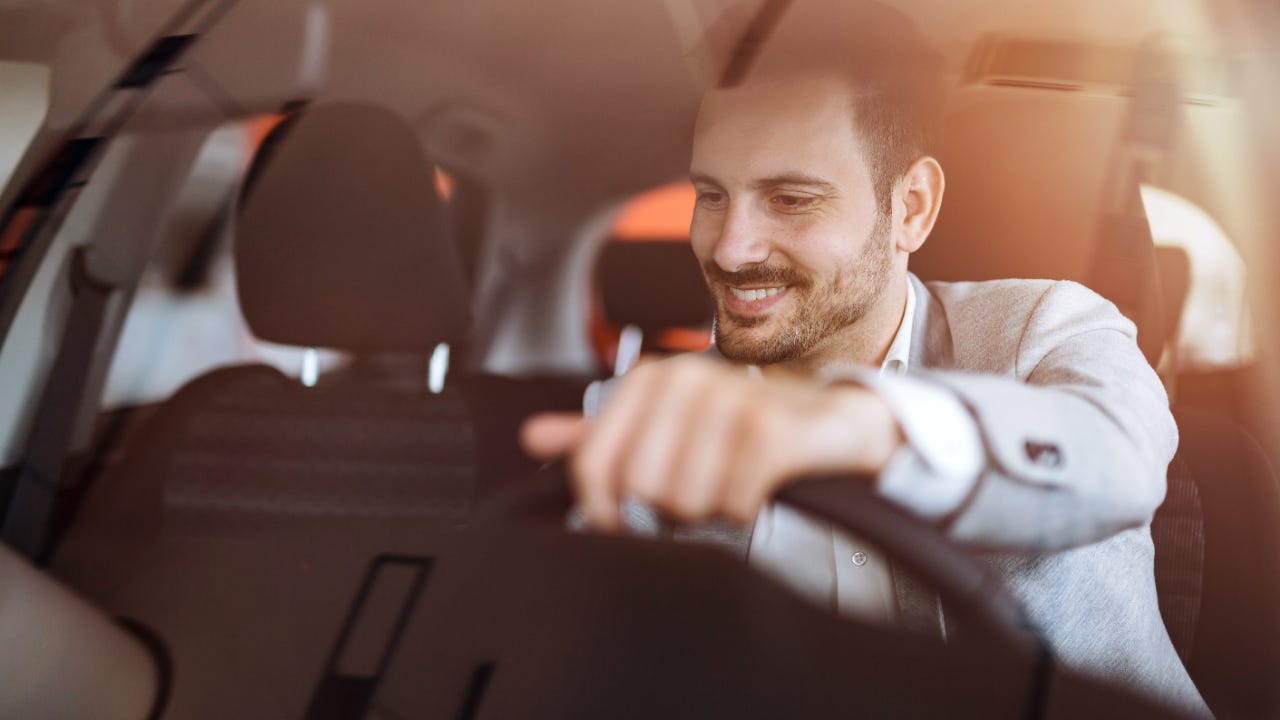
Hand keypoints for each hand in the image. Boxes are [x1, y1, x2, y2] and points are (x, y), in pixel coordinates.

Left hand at [520, 355, 902, 530]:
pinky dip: (747, 509)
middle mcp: (687, 377)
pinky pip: (732, 502)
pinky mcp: (771, 428)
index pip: (593, 466)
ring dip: (714, 509)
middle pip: (641, 489)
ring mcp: (731, 398)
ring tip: (734, 483)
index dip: (604, 510)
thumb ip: (603, 433)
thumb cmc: (745, 429)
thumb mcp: (669, 424)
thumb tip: (532, 436)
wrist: (835, 424)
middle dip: (673, 508)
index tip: (625, 522)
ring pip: (686, 500)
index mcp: (651, 378)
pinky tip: (761, 488)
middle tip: (704, 489)